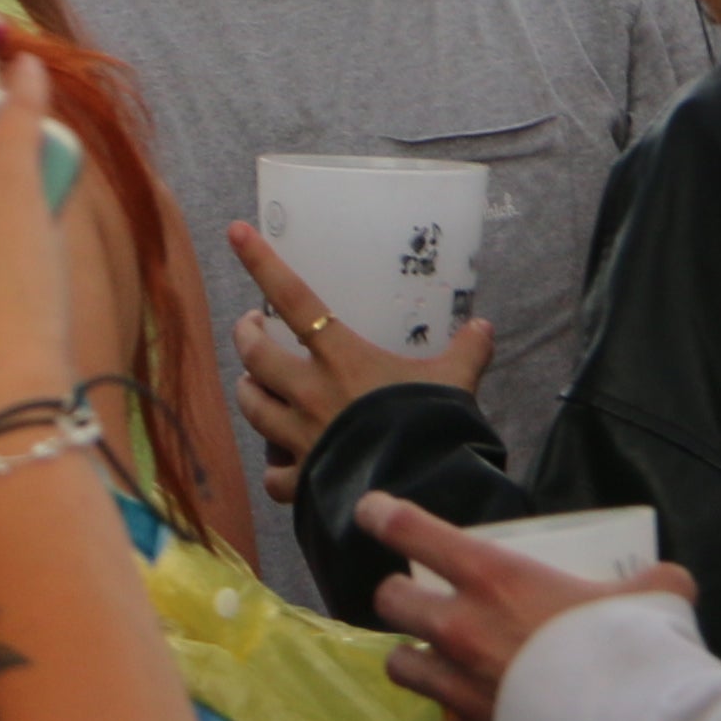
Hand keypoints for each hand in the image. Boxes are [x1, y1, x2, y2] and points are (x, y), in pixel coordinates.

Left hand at [225, 222, 491, 480]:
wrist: (419, 488)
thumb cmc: (432, 428)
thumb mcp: (454, 381)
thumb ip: (467, 352)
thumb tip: (484, 327)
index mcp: (341, 357)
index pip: (294, 298)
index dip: (262, 262)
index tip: (236, 232)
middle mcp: (310, 392)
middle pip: (255, 354)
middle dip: (246, 336)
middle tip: (253, 327)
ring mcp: (301, 437)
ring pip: (252, 407)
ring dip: (248, 391)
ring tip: (252, 384)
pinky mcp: (304, 479)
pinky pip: (273, 474)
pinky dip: (274, 469)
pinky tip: (280, 465)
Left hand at [360, 494, 694, 720]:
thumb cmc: (628, 651)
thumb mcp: (652, 596)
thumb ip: (652, 583)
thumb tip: (668, 583)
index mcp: (493, 576)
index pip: (414, 531)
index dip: (384, 515)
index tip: (372, 511)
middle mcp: (460, 627)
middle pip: (391, 601)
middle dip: (400, 598)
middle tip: (423, 601)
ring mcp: (457, 686)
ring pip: (400, 666)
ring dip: (414, 661)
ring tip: (435, 664)